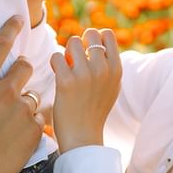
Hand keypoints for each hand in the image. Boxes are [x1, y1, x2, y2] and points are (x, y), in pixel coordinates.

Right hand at [0, 17, 43, 172]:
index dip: (11, 29)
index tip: (19, 19)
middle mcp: (5, 91)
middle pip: (24, 66)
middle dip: (21, 70)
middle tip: (11, 84)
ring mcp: (22, 109)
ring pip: (32, 95)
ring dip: (24, 102)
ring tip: (9, 119)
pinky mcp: (34, 128)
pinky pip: (39, 118)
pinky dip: (31, 124)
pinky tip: (16, 135)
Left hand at [51, 29, 121, 152]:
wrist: (83, 138)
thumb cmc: (94, 111)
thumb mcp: (111, 87)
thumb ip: (108, 65)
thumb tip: (98, 40)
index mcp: (116, 69)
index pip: (107, 34)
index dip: (94, 39)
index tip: (87, 53)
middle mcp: (103, 69)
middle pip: (89, 34)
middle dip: (79, 44)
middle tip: (75, 61)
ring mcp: (85, 74)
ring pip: (72, 42)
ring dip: (66, 54)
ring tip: (66, 69)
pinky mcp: (66, 81)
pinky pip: (57, 56)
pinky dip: (55, 64)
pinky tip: (58, 76)